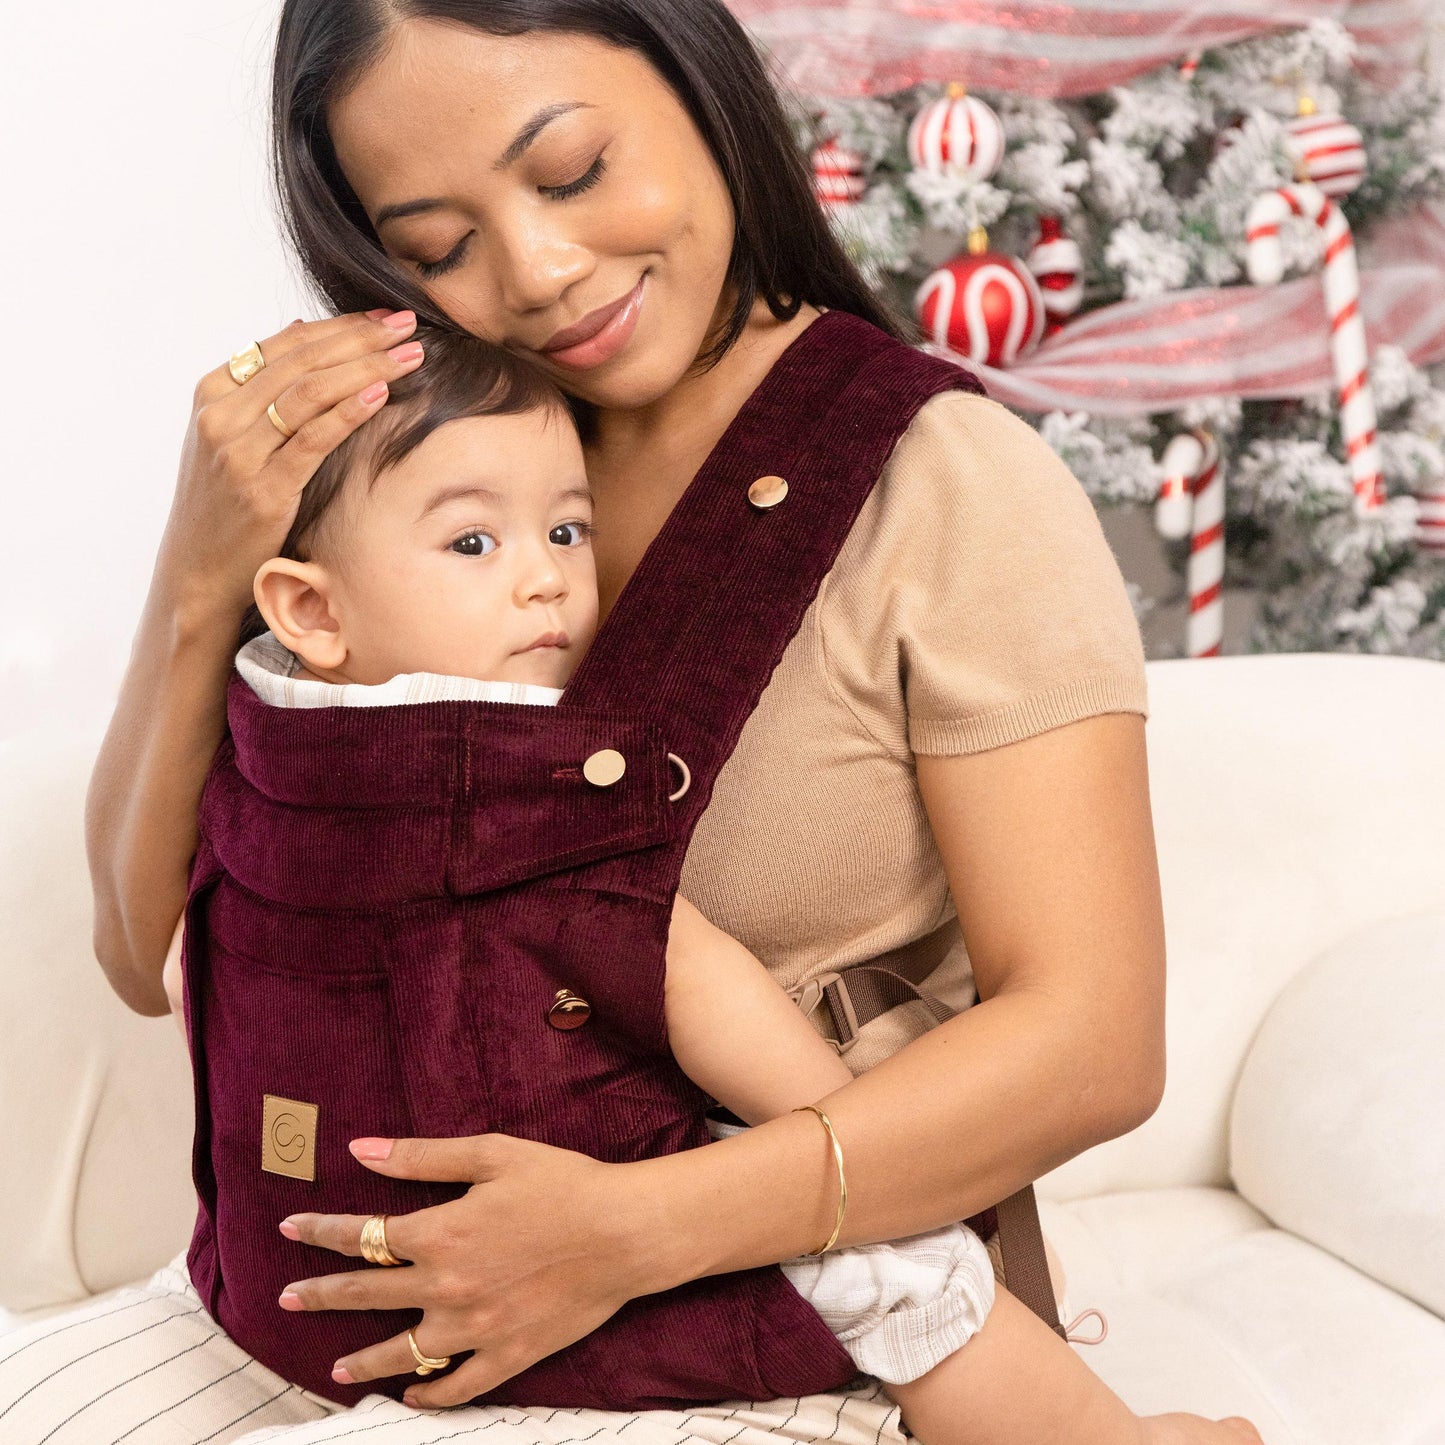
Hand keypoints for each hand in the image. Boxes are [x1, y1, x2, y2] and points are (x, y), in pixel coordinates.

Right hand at [156, 309, 425, 628]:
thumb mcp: (232, 436)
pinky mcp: (263, 489)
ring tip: (409, 355)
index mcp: (213, 392)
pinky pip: (313, 439)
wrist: (198, 569)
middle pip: (302, 360)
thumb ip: (263, 387)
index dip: (340, 326)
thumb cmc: (225, 502)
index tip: (384, 317)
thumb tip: (304, 328)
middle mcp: (221, 415)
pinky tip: (382, 393)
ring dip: (367, 366)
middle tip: (407, 325)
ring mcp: (239, 452)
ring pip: (310, 392)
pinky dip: (349, 411)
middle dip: (361, 338)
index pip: (286, 344)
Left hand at [276, 1133, 659, 1408]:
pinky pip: (456, 1385)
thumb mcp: (492, 1154)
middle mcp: (446, 1287)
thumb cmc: (562, 1183)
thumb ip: (422, 1156)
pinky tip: (410, 1392)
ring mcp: (474, 1329)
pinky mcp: (507, 1355)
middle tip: (288, 1298)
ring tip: (334, 1368)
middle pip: (366, 1296)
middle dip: (321, 1295)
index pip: (362, 1236)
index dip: (321, 1231)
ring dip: (362, 1360)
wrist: (624, 1232)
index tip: (291, 1228)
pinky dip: (428, 1393)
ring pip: (402, 1353)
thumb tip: (361, 1150)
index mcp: (440, 1233)